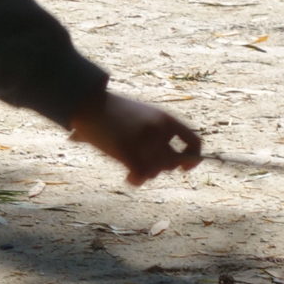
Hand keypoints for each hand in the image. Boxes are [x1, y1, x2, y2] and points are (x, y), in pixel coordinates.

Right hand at [68, 90, 201, 184]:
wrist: (88, 103)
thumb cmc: (112, 110)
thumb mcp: (142, 115)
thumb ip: (158, 133)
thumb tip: (176, 162)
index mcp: (165, 118)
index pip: (194, 142)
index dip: (192, 158)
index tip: (183, 168)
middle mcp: (158, 129)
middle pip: (171, 161)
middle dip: (160, 166)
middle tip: (143, 162)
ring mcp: (143, 140)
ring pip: (156, 170)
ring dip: (146, 172)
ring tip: (133, 169)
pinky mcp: (128, 150)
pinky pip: (141, 174)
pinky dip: (137, 179)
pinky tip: (130, 178)